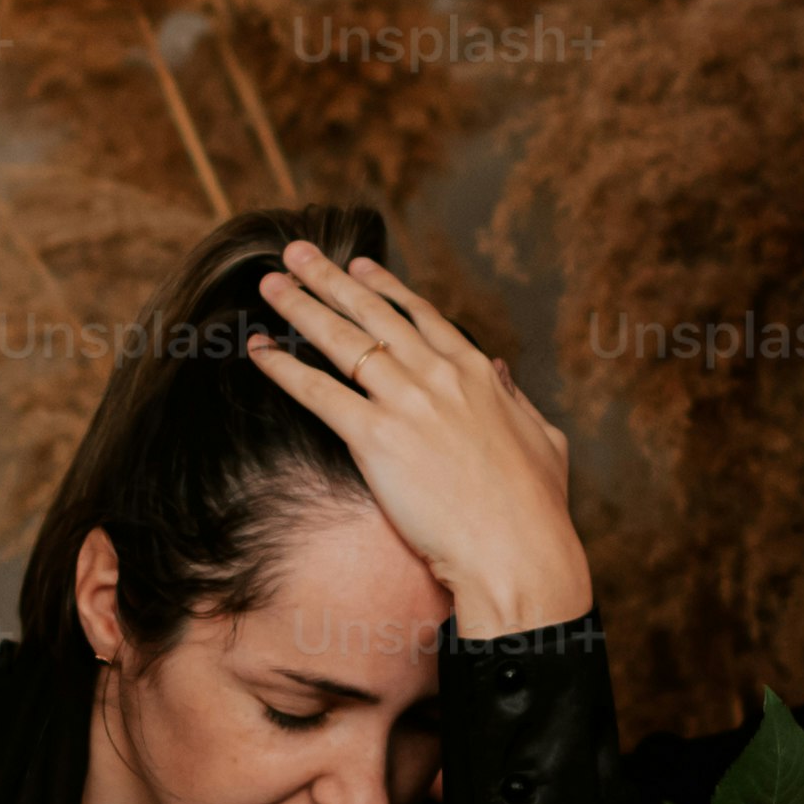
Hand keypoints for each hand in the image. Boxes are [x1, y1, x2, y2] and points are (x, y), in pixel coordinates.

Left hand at [241, 239, 591, 642]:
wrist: (518, 552)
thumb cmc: (536, 510)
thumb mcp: (544, 439)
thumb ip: (516, 399)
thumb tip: (500, 370)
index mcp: (478, 373)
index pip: (421, 316)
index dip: (384, 288)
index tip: (358, 267)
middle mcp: (439, 376)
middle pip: (373, 315)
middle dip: (329, 279)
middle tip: (296, 251)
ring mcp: (406, 403)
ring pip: (342, 341)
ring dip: (301, 306)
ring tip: (271, 282)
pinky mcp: (375, 439)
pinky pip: (318, 392)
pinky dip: (284, 368)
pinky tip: (260, 349)